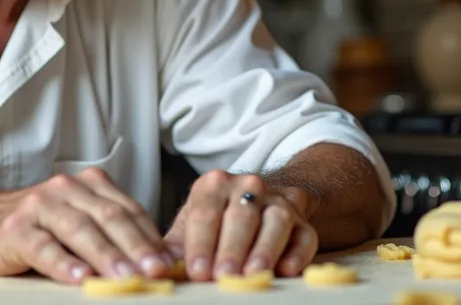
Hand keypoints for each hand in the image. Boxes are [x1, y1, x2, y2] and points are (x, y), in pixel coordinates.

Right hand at [0, 168, 173, 284]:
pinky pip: (43, 247)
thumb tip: (155, 262)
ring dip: (106, 256)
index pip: (127, 210)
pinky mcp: (14, 229)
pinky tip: (79, 279)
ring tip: (125, 278)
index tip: (169, 263)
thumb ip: (110, 233)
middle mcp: (65, 188)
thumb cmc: (38, 228)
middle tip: (156, 271)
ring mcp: (38, 206)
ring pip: (79, 230)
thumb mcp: (77, 222)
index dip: (150, 237)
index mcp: (87, 185)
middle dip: (136, 246)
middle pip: (108, 217)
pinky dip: (63, 264)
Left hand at [163, 171, 317, 280]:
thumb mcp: (192, 228)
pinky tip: (286, 270)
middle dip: (230, 249)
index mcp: (214, 184)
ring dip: (263, 250)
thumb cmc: (216, 223)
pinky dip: (297, 253)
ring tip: (252, 275)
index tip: (196, 271)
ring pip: (274, 221)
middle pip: (240, 217)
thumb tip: (156, 269)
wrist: (259, 205)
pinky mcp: (302, 221)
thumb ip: (175, 249)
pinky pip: (304, 236)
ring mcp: (278, 201)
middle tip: (223, 276)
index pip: (205, 213)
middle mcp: (248, 186)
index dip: (200, 244)